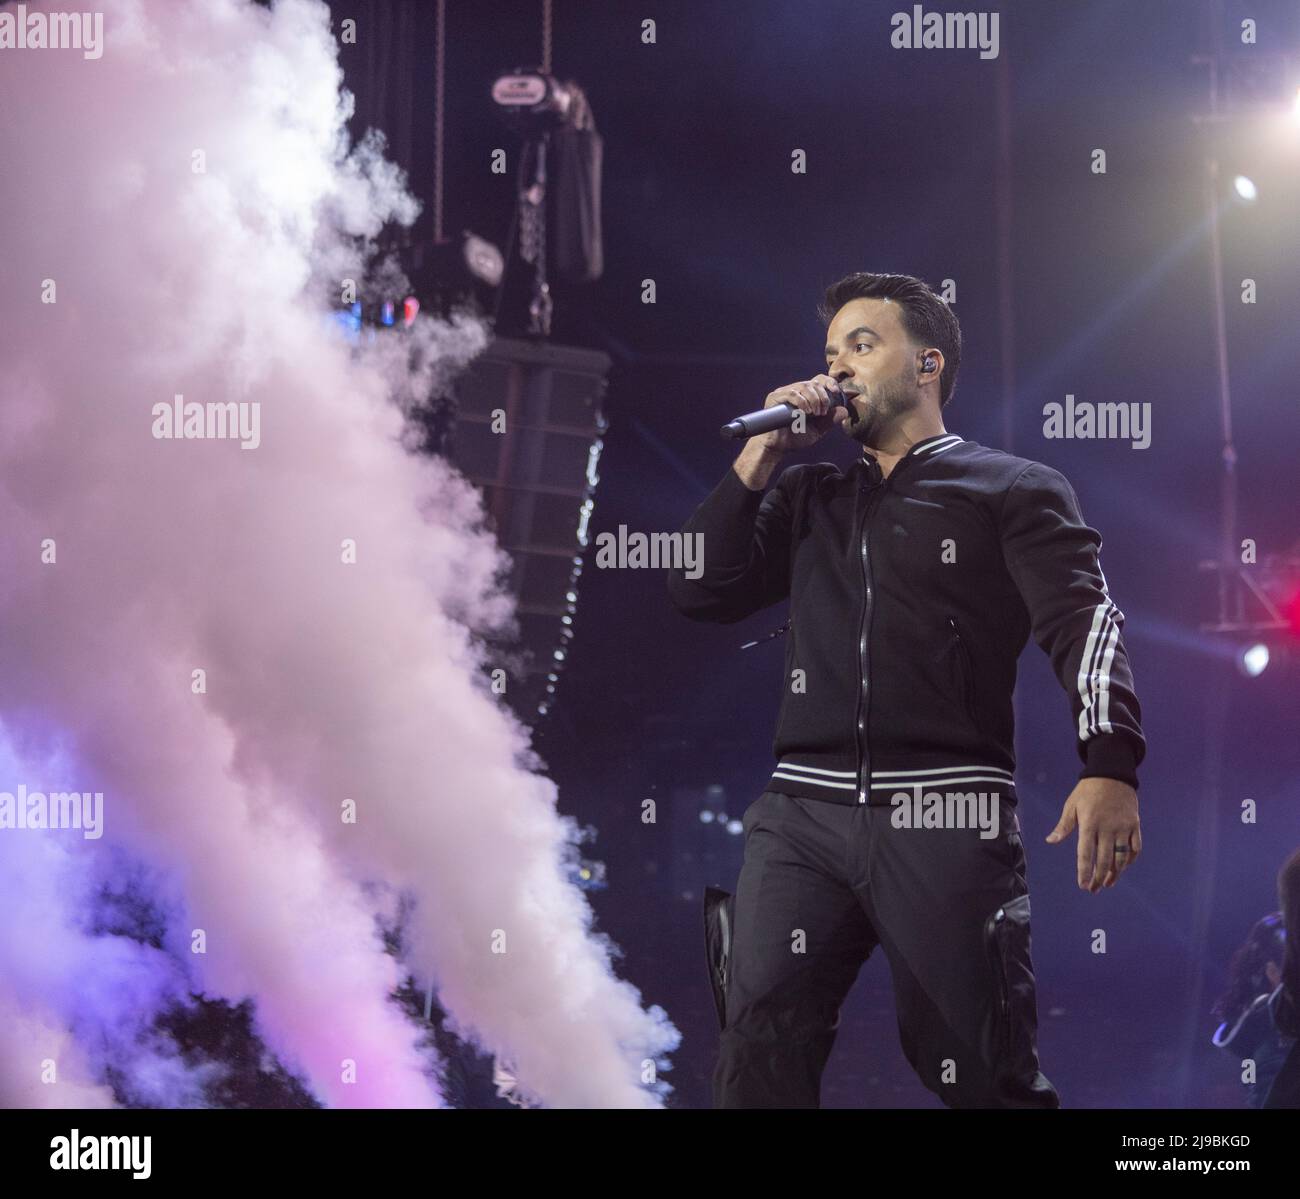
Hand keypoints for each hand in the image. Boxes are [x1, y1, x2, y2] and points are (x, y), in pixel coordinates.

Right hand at [750, 373, 851, 454]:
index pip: (819, 380)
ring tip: (814, 413)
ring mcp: (785, 393)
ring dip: (814, 399)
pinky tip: (805, 412)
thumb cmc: (795, 438)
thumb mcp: (817, 430)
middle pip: (814, 382)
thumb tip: (844, 411)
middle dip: (823, 397)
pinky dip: (802, 402)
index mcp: (806, 396)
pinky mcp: (775, 397)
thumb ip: (830, 421)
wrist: (777, 447)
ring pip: (804, 386)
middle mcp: (795, 391)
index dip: (829, 382)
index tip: (836, 391)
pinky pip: (792, 393)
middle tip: (822, 412)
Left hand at [1045, 777, 1140, 892]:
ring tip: (1107, 883)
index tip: (1083, 886)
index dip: (1085, 871)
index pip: (1086, 853)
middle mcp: (1108, 828)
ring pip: (1121, 857)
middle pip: (1104, 860)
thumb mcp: (1071, 805)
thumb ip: (1063, 826)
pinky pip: (1135, 848)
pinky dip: (1130, 860)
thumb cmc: (1087, 791)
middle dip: (1098, 877)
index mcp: (1089, 824)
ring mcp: (1123, 828)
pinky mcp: (1135, 825)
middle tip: (1093, 889)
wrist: (1113, 774)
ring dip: (1115, 873)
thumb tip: (1050, 841)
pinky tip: (1123, 867)